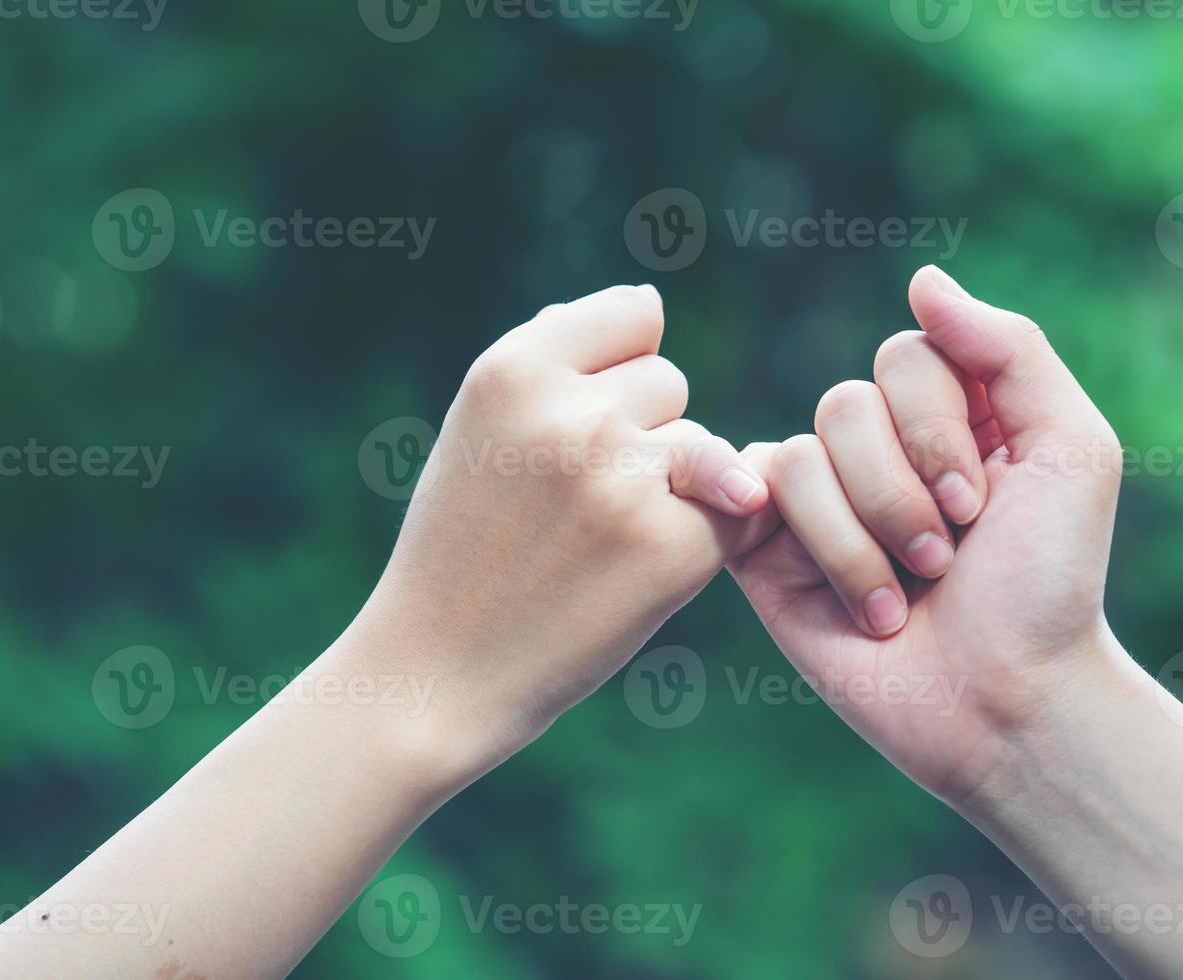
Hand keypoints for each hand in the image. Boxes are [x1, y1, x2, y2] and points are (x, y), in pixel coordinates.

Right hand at [352, 284, 776, 786]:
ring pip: (706, 444)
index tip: (576, 427)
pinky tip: (644, 573)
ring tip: (597, 544)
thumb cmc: (464, 546)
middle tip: (571, 505)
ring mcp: (623, 478)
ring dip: (674, 488)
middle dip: (639, 435)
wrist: (440, 673)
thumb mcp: (481, 428)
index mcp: (513, 367)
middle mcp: (570, 411)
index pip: (635, 313)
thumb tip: (648, 305)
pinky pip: (742, 508)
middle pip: (670, 382)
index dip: (619, 370)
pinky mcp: (671, 545)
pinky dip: (713, 538)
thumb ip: (555, 360)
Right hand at [729, 266, 1122, 808]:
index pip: (909, 355)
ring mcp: (819, 500)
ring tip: (910, 597)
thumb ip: (1008, 348)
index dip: (940, 429)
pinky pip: (762, 493)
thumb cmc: (1050, 582)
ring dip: (872, 535)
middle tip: (949, 557)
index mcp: (949, 413)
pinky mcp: (770, 551)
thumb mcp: (1070, 446)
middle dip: (907, 490)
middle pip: (850, 400)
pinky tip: (867, 606)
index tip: (986, 506)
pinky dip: (827, 549)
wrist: (1008, 700)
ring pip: (807, 450)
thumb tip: (922, 279)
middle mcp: (879, 448)